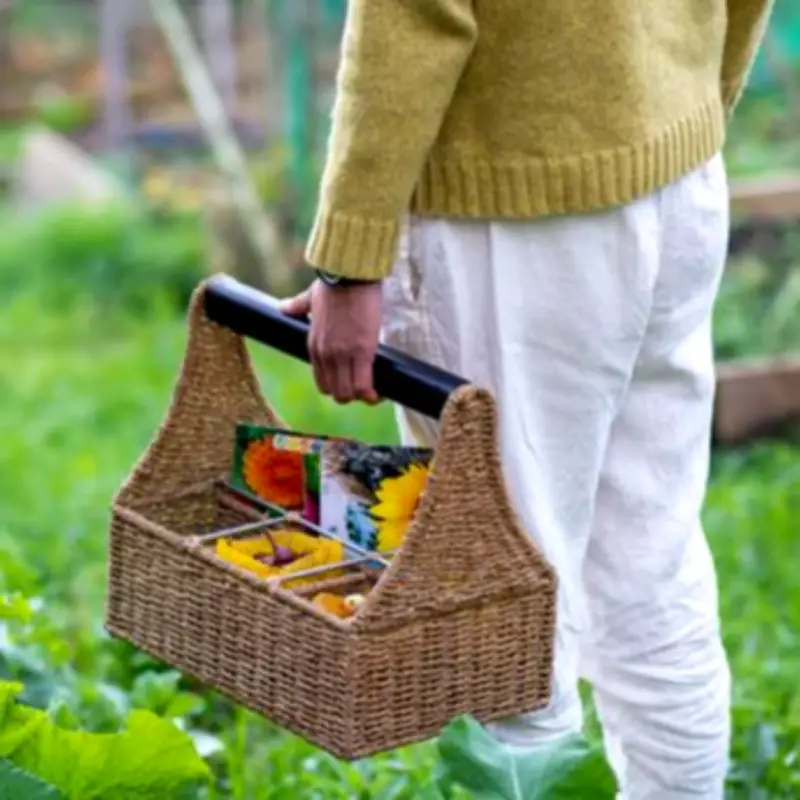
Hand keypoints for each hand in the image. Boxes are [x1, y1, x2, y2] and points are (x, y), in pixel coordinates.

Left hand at [281, 279, 381, 404]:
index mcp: (314, 346)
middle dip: (352, 394)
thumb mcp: (310, 297)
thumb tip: (283, 307)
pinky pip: (363, 385)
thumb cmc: (333, 284)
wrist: (349, 275)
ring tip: (375, 391)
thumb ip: (297, 306)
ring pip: (349, 393)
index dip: (338, 387)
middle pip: (336, 392)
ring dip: (362, 395)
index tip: (351, 382)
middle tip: (366, 387)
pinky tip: (381, 391)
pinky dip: (372, 393)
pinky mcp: (362, 351)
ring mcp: (342, 355)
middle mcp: (325, 355)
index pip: (322, 382)